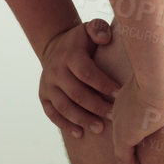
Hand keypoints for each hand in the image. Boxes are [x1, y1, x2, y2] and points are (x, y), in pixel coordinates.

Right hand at [38, 19, 122, 139]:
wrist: (56, 47)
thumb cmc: (82, 42)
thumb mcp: (90, 29)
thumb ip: (99, 29)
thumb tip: (104, 39)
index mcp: (69, 56)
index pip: (87, 73)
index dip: (103, 85)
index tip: (120, 95)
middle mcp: (55, 71)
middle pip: (76, 93)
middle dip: (96, 106)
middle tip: (114, 115)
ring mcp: (47, 86)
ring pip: (64, 107)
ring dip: (82, 119)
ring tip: (99, 128)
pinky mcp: (43, 96)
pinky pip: (52, 114)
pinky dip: (65, 125)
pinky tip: (79, 133)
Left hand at [111, 68, 163, 163]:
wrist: (161, 78)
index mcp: (132, 96)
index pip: (131, 118)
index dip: (138, 130)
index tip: (147, 140)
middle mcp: (122, 110)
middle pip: (125, 134)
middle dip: (133, 148)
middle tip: (142, 161)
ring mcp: (121, 123)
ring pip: (123, 148)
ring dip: (132, 161)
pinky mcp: (124, 137)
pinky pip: (124, 159)